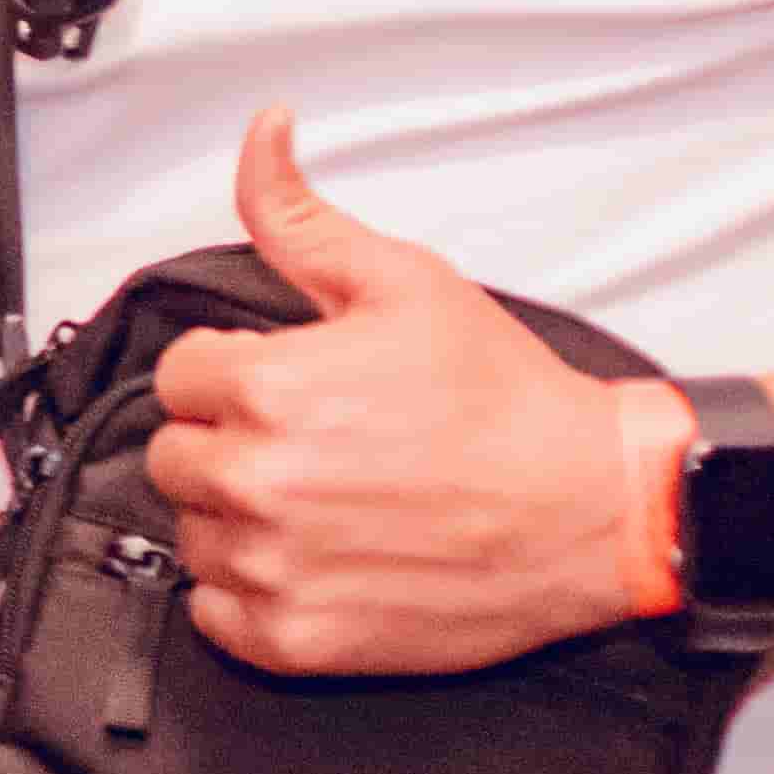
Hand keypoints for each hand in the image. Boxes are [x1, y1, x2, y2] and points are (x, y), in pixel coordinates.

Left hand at [151, 107, 659, 670]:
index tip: (292, 388)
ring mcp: (273, 566)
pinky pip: (217, 615)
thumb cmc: (509, 403)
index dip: (233, 376)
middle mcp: (257, 480)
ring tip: (328, 502)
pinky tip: (318, 561)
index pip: (178, 376)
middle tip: (317, 446)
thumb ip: (301, 215)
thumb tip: (261, 134)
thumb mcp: (404, 282)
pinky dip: (252, 594)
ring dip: (240, 519)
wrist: (599, 509)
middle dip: (231, 442)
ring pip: (194, 533)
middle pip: (174, 455)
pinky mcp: (296, 639)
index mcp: (267, 388)